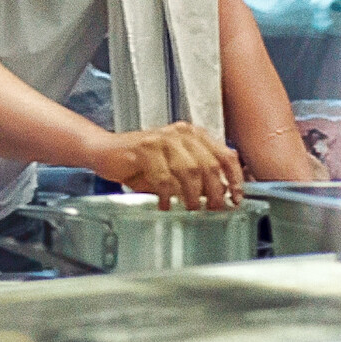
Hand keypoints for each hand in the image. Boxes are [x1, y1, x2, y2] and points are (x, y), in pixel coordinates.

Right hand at [87, 122, 243, 210]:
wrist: (104, 151)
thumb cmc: (140, 162)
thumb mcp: (174, 168)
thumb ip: (197, 175)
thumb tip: (222, 193)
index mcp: (193, 135)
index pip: (226, 155)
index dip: (235, 179)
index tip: (236, 198)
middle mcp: (181, 133)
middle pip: (210, 164)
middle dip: (215, 191)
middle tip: (213, 208)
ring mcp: (162, 139)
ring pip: (190, 171)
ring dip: (192, 195)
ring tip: (190, 208)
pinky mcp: (144, 148)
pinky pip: (164, 177)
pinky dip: (168, 195)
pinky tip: (166, 204)